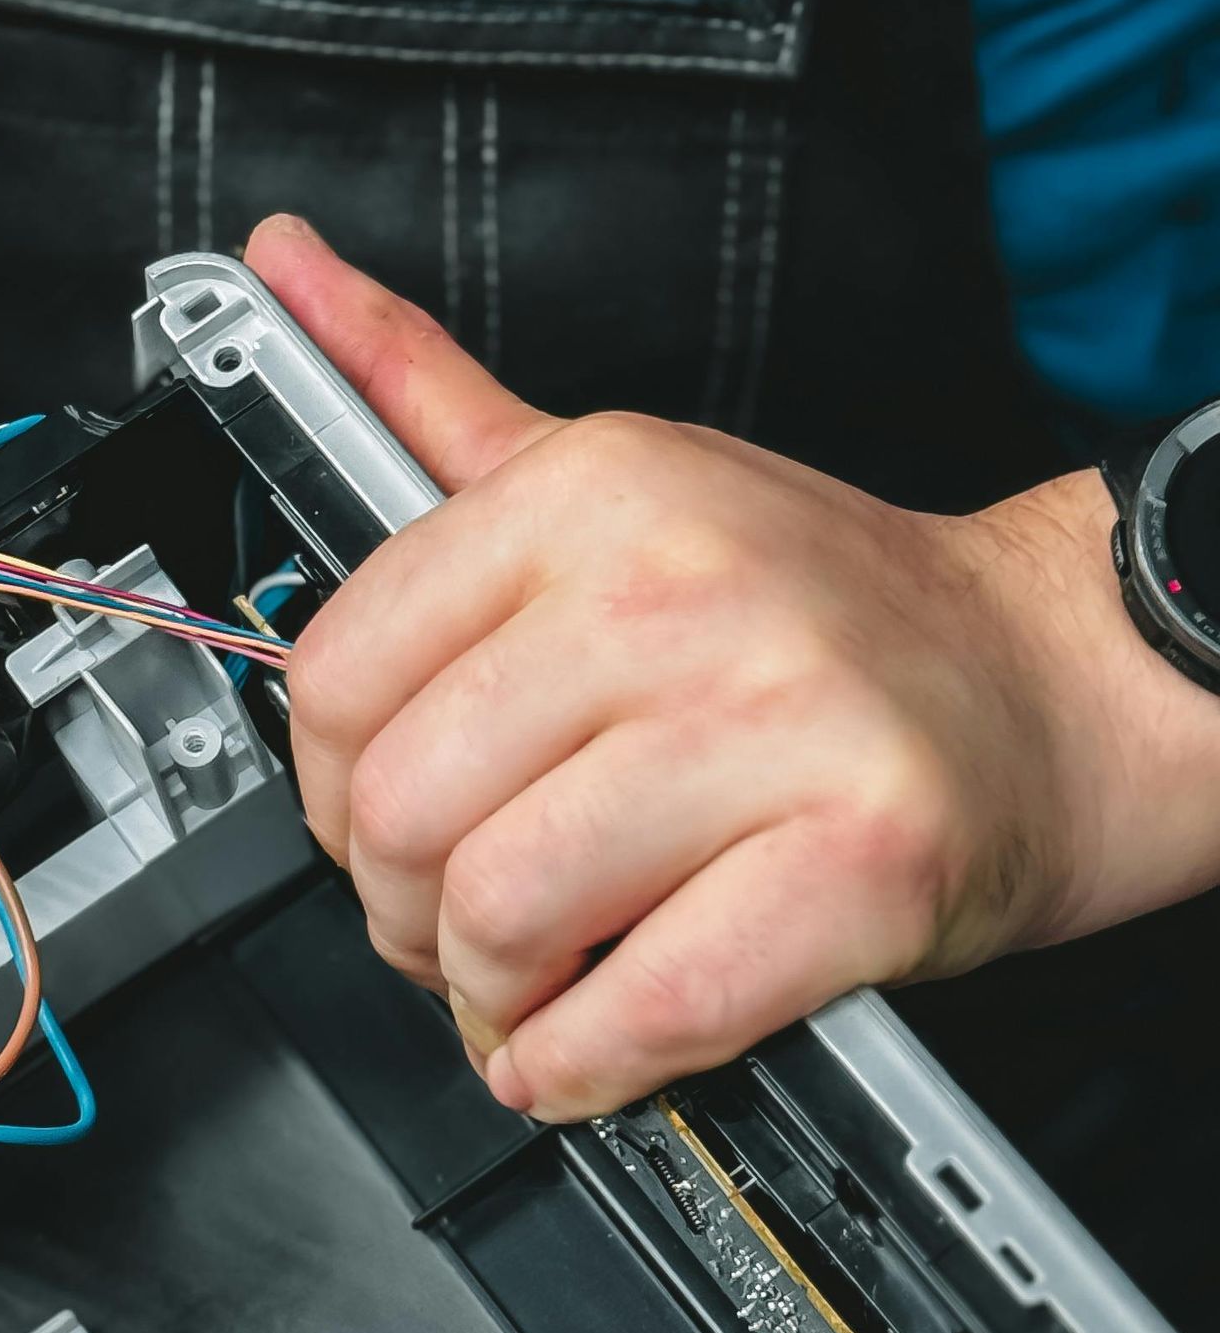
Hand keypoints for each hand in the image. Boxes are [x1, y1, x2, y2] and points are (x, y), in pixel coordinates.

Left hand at [251, 215, 1219, 1118]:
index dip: (330, 795)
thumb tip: (283, 268)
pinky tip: (589, 1045)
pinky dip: (583, 1064)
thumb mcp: (618, 472)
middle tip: (457, 928)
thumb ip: (433, 398)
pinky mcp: (861, 861)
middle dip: (403, 914)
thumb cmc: (824, 610)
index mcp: (592, 490)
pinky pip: (647, 1009)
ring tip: (534, 984)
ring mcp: (776, 725)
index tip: (378, 825)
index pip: (337, 677)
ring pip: (503, 916)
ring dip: (491, 997)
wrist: (1049, 684)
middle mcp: (677, 590)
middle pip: (404, 814)